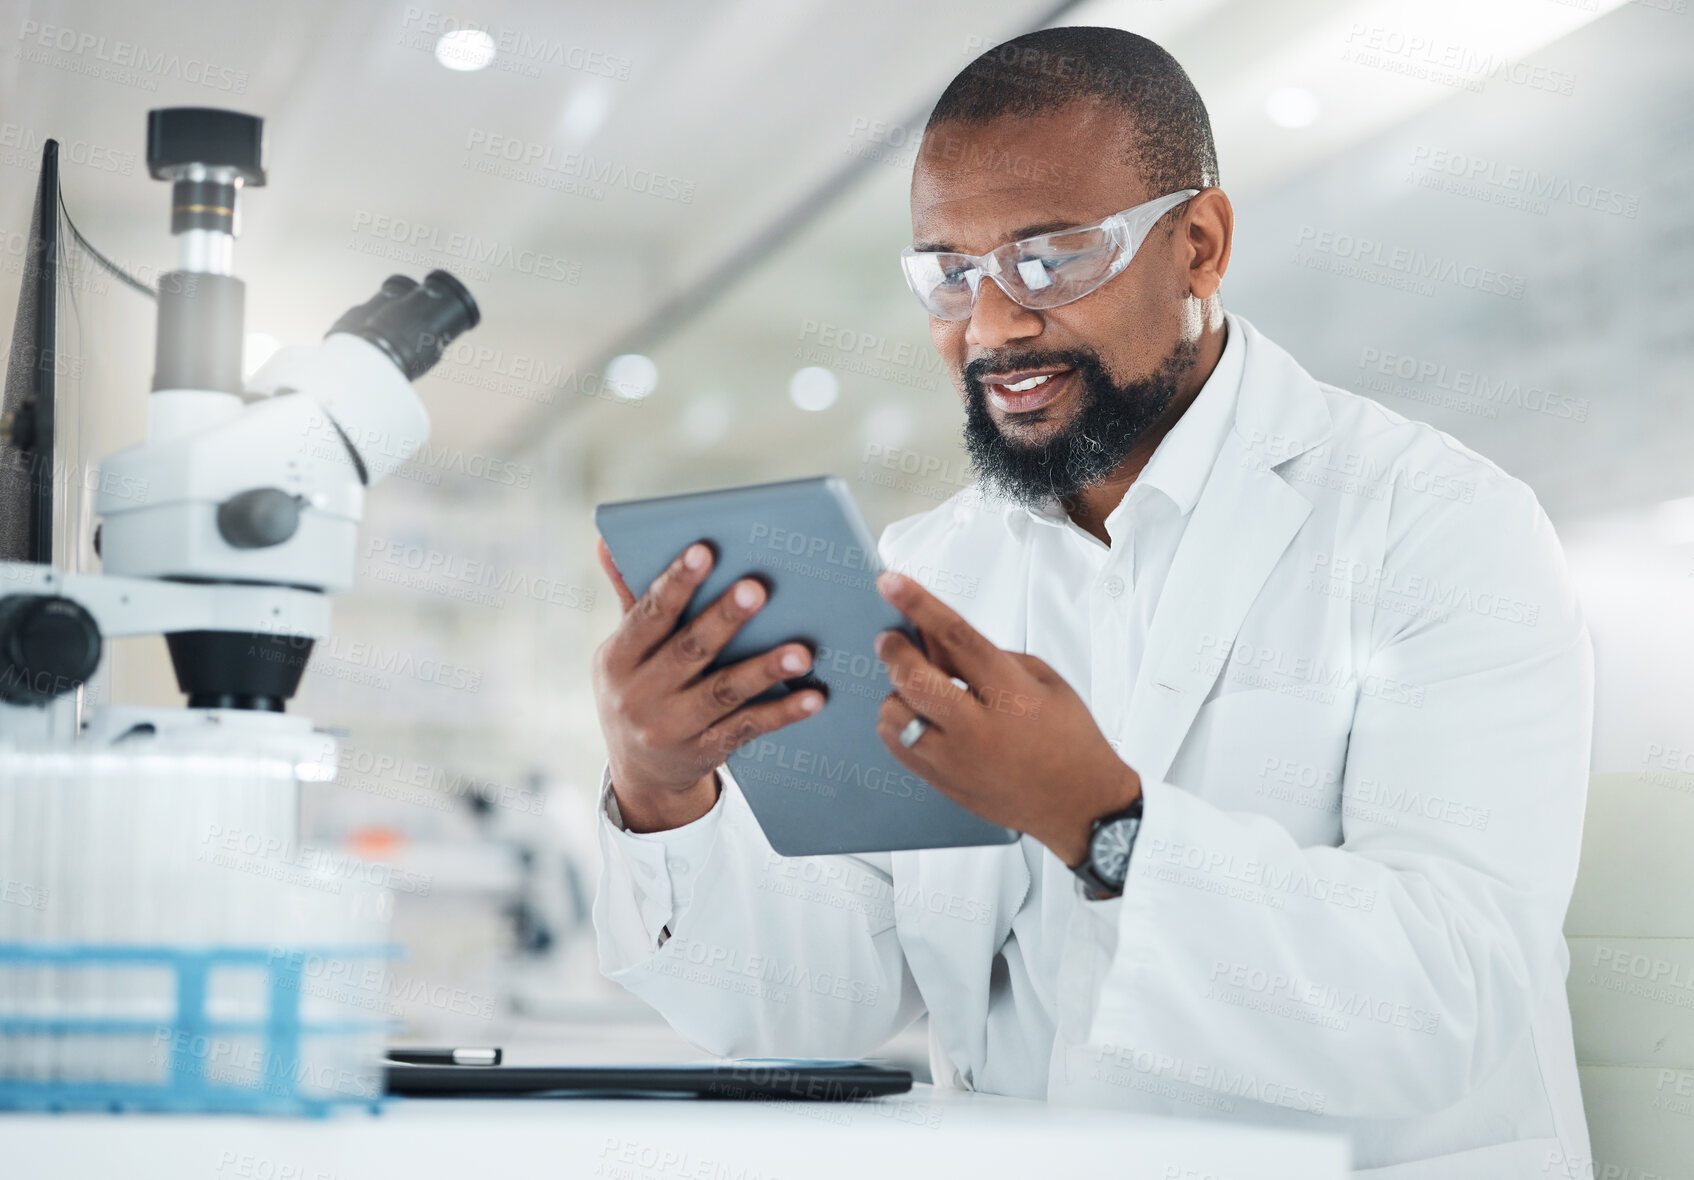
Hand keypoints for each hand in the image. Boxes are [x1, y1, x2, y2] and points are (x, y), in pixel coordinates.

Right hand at [592, 537, 824, 831]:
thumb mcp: (623, 651)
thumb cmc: (638, 690)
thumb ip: (629, 597)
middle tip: (757, 589)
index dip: (676, 583)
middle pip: (689, 650)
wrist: (640, 774)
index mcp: (618, 659)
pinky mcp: (704, 753)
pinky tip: (812, 698)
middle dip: (724, 619)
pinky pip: (746, 729)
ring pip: (724, 692)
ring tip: (801, 651)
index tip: (704, 551)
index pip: (649, 614)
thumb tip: (605, 542)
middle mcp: (641, 696)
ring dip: (764, 670)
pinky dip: (781, 714)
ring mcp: (673, 729)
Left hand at [872, 571, 1139, 866]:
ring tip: (917, 690)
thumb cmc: (1069, 737)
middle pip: (913, 678)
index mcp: (1011, 692)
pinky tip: (917, 717)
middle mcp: (979, 727)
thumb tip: (934, 633)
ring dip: (896, 693)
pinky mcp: (944, 783)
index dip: (918, 604)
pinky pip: (897, 747)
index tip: (890, 583)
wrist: (1081, 803)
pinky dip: (898, 724)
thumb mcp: (1041, 678)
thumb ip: (985, 652)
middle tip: (889, 639)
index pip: (955, 636)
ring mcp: (958, 759)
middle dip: (893, 650)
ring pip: (895, 715)